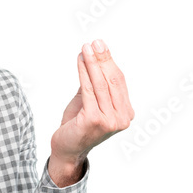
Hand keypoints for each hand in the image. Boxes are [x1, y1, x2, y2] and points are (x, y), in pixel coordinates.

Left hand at [51, 40, 133, 166]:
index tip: (100, 46)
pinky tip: (80, 61)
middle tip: (95, 42)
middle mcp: (122, 119)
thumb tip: (95, 58)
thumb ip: (95, 84)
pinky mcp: (94, 120)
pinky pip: (88, 90)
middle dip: (103, 59)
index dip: (109, 62)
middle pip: (112, 81)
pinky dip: (84, 73)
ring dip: (92, 63)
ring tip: (86, 48)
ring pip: (101, 84)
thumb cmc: (77, 126)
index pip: (119, 82)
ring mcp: (110, 121)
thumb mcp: (89, 102)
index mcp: (126, 114)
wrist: (66, 149)